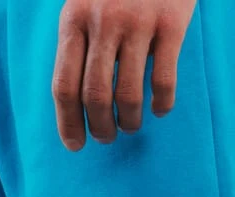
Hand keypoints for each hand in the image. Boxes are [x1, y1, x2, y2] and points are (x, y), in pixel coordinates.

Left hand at [52, 0, 196, 150]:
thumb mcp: (83, 5)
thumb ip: (77, 44)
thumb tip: (74, 101)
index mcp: (73, 21)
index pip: (64, 85)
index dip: (68, 122)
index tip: (75, 145)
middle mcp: (102, 23)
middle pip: (95, 95)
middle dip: (99, 127)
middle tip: (106, 139)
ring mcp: (137, 22)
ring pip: (128, 93)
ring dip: (129, 121)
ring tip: (130, 126)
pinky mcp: (170, 23)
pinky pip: (164, 79)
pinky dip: (163, 103)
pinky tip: (161, 110)